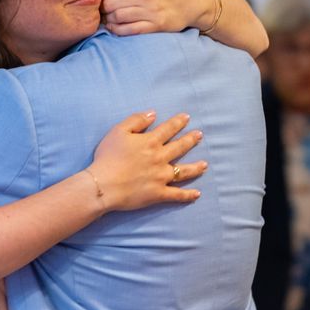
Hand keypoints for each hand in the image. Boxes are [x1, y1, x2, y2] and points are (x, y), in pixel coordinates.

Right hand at [88, 111, 205, 211]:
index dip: (178, 122)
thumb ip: (136, 120)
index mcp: (150, 142)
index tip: (187, 117)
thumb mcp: (118, 131)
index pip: (168, 129)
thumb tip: (153, 114)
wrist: (104, 184)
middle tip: (200, 135)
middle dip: (191, 140)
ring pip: (183, 171)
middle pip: (180, 147)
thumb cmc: (108, 156)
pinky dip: (188, 195)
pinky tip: (197, 194)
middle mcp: (160, 158)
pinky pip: (177, 195)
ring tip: (205, 164)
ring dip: (195, 167)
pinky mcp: (158, 194)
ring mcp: (161, 177)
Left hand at [99, 0, 210, 34]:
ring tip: (110, 17)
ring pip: (117, 17)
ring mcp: (149, 12)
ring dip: (109, 19)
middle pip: (109, 4)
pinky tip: (115, 27)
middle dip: (104, 7)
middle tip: (106, 8)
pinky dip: (117, 30)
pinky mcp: (154, 26)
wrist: (190, 0)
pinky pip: (128, 30)